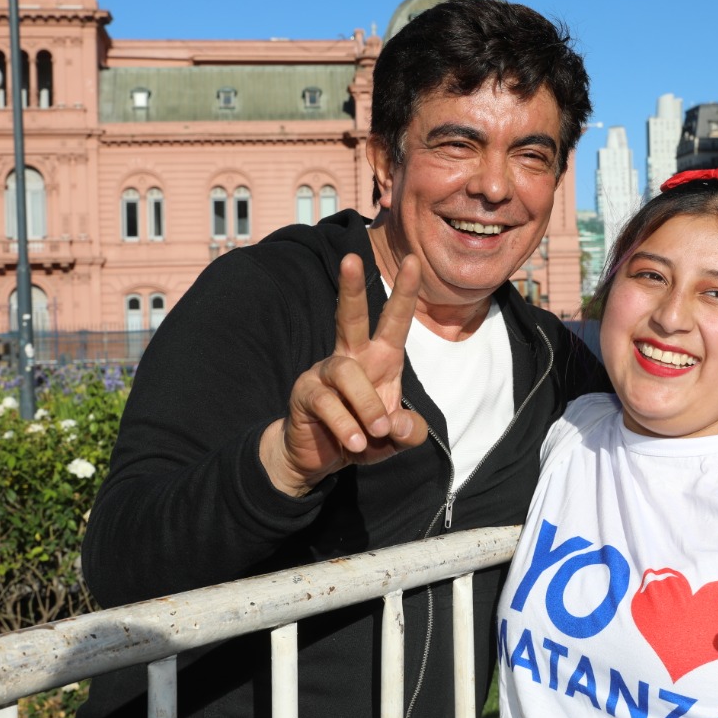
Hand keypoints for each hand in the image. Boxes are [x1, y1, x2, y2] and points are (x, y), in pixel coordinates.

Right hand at [260, 253, 428, 495]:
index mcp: (380, 359)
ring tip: (376, 433)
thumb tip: (398, 424)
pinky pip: (328, 403)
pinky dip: (345, 425)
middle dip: (351, 288)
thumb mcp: (396, 440)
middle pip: (350, 317)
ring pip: (347, 373)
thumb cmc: (363, 437)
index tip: (412, 261)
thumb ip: (410, 433)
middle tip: (351, 258)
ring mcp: (324, 373)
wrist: (319, 459)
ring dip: (367, 405)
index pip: (394, 321)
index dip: (404, 292)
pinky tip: (353, 443)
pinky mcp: (305, 394)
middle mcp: (351, 357)